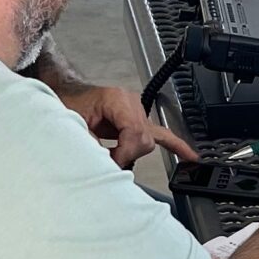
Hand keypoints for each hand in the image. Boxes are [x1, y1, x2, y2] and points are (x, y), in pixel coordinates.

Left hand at [60, 82, 194, 166]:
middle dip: (128, 154)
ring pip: (150, 141)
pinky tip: (190, 156)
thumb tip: (106, 163)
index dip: (124, 152)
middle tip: (108, 161)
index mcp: (117, 99)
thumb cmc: (69, 104)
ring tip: (115, 157)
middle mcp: (132, 103)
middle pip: (144, 138)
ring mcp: (139, 112)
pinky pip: (162, 135)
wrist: (68, 95)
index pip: (134, 131)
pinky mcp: (140, 122)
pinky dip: (176, 146)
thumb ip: (88, 142)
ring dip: (134, 154)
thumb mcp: (72, 122)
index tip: (112, 163)